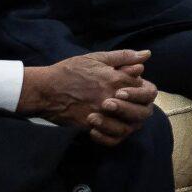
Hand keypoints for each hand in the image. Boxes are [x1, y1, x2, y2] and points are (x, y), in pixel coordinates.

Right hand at [20, 49, 157, 144]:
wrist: (44, 89)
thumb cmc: (70, 71)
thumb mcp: (96, 58)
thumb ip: (123, 57)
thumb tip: (147, 54)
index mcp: (116, 79)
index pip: (146, 89)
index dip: (142, 90)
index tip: (132, 90)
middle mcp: (112, 98)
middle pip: (142, 111)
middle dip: (140, 109)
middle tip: (128, 105)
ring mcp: (102, 114)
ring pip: (129, 127)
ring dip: (128, 122)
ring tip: (120, 117)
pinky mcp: (90, 126)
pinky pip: (111, 138)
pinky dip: (113, 135)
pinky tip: (108, 127)